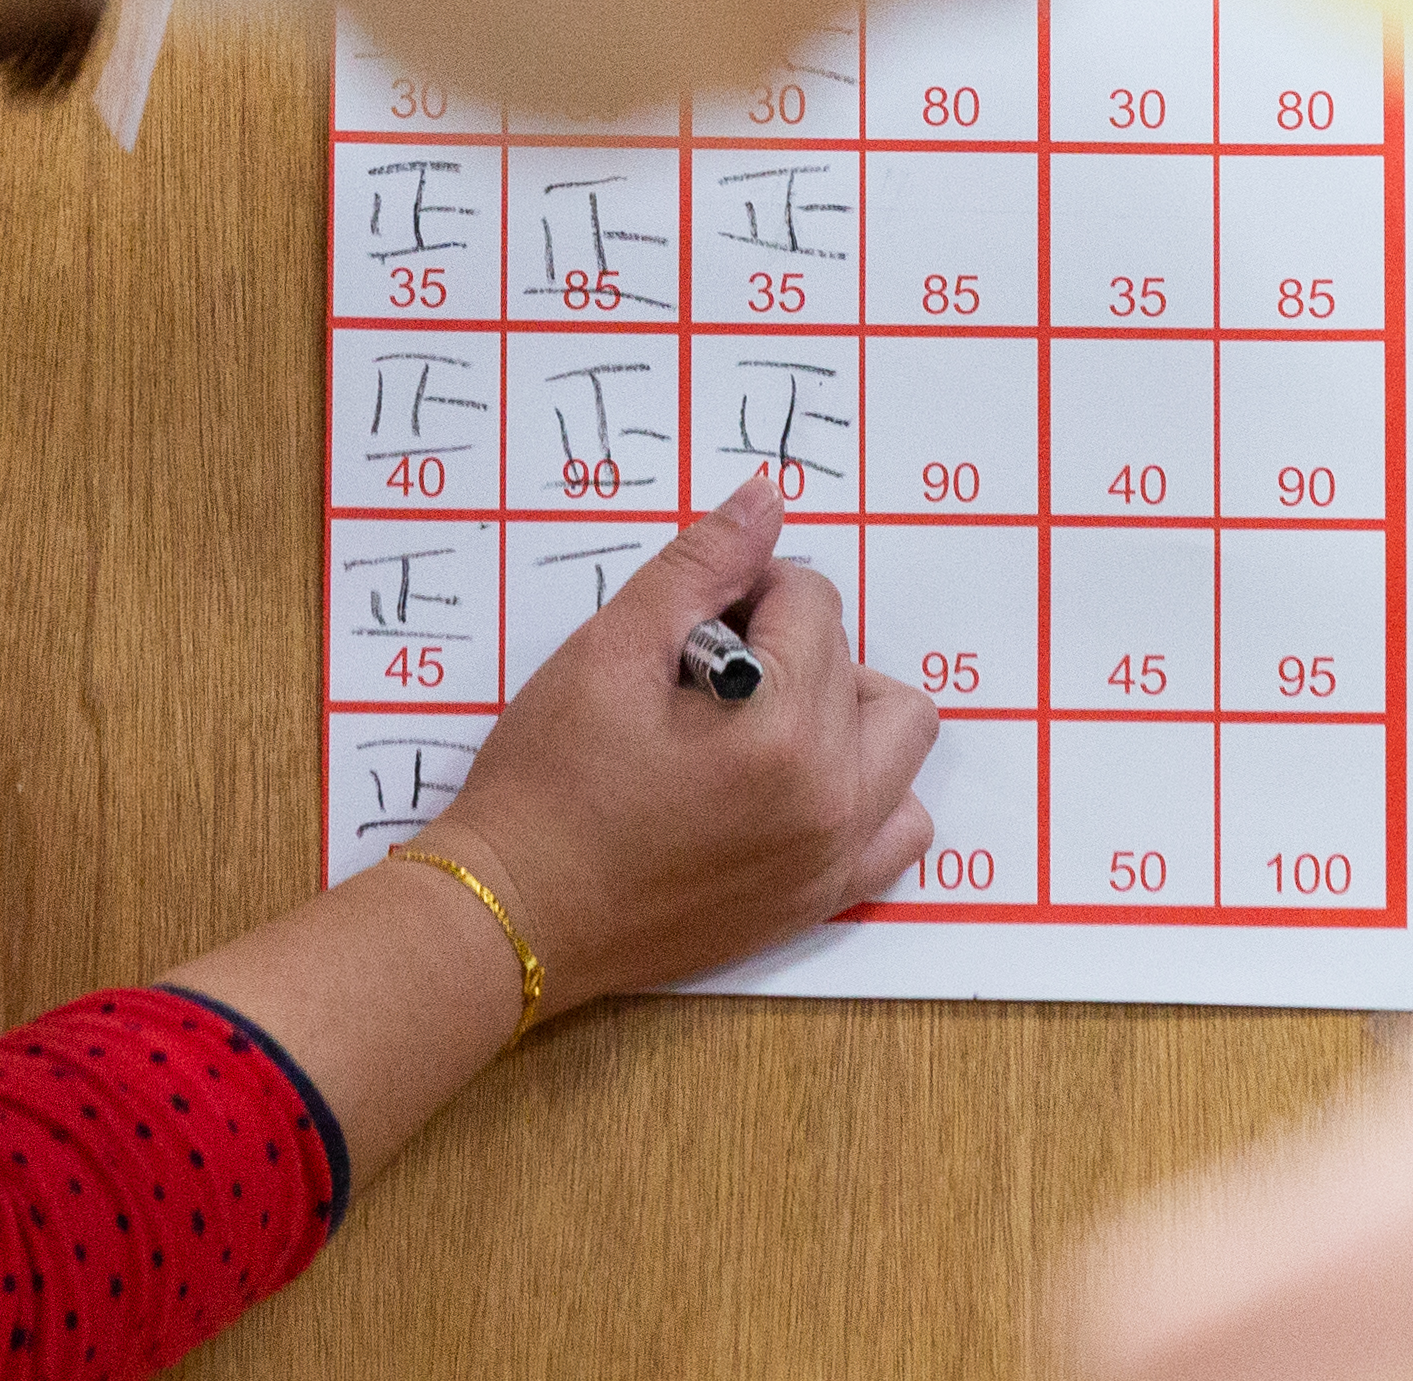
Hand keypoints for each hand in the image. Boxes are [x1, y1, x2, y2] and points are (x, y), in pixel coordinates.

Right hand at [420, 467, 938, 1002]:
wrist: (514, 915)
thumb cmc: (548, 784)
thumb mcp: (609, 650)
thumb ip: (700, 566)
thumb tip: (766, 498)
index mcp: (784, 731)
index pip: (812, 603)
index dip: (744, 591)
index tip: (685, 626)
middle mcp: (831, 800)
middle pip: (863, 668)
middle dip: (798, 647)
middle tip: (712, 671)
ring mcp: (831, 859)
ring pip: (899, 746)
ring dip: (845, 715)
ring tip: (758, 724)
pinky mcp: (817, 901)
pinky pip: (896, 832)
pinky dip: (864, 793)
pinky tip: (790, 785)